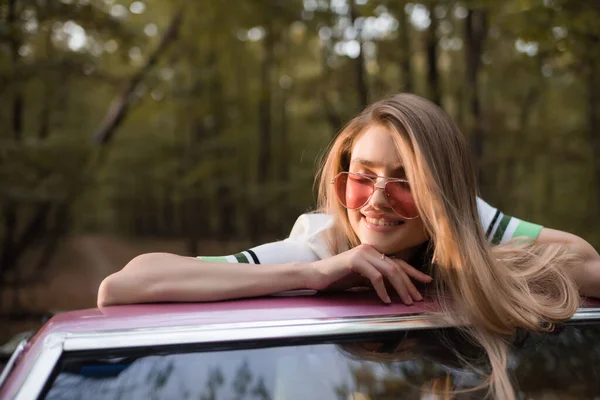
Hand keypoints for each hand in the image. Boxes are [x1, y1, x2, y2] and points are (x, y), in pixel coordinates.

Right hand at [304, 244, 432, 304]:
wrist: (315, 276)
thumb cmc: (337, 279)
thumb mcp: (361, 280)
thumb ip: (377, 281)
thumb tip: (397, 291)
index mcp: (373, 254)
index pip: (398, 262)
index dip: (414, 273)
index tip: (427, 282)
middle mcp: (370, 250)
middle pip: (397, 266)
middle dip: (410, 284)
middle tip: (417, 299)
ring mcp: (363, 253)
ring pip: (389, 270)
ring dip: (400, 288)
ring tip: (406, 302)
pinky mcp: (355, 260)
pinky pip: (375, 276)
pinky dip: (382, 290)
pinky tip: (385, 301)